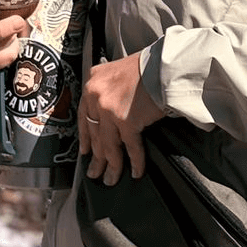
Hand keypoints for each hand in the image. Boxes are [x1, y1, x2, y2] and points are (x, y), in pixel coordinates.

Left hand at [78, 52, 163, 185]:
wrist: (163, 66)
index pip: (83, 115)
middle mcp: (96, 95)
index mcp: (92, 81)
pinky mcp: (125, 120)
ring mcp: (108, 109)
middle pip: (95, 133)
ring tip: (110, 180)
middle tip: (94, 173)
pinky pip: (130, 147)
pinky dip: (135, 162)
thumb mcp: (117, 72)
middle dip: (96, 157)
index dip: (84, 136)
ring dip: (111, 166)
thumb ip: (108, 89)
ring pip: (108, 145)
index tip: (84, 151)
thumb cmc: (146, 67)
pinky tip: (136, 172)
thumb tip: (108, 113)